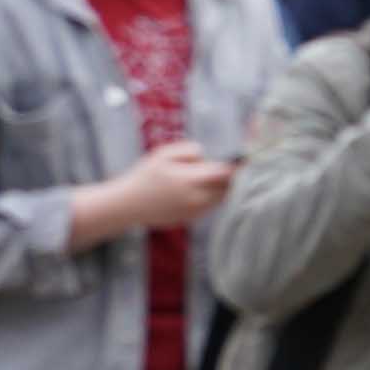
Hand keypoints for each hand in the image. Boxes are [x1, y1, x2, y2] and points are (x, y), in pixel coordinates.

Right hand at [76, 140, 236, 242]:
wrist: (127, 205)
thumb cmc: (144, 176)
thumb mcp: (163, 155)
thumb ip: (188, 150)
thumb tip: (207, 154)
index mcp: (191, 180)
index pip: (226, 173)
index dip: (236, 165)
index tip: (243, 158)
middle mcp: (198, 198)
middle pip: (228, 187)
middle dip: (230, 177)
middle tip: (227, 167)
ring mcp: (196, 211)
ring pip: (222, 199)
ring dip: (222, 188)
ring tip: (211, 178)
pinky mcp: (192, 219)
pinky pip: (211, 207)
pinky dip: (212, 198)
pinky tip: (200, 189)